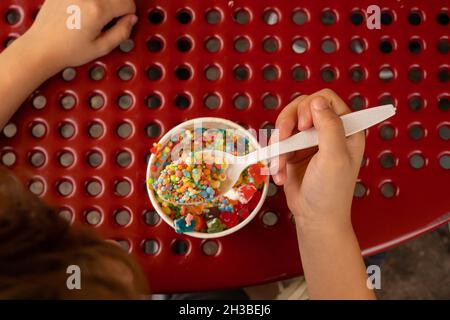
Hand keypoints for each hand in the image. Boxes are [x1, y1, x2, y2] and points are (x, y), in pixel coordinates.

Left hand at [23, 0, 136, 71]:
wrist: (42, 47)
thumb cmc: (70, 51)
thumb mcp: (101, 48)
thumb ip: (122, 32)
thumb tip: (132, 19)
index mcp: (98, 10)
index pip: (128, 3)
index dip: (128, 14)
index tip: (121, 23)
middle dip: (117, 5)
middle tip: (108, 20)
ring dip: (104, 3)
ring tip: (94, 16)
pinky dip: (89, 2)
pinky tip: (81, 12)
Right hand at [271, 89, 364, 228]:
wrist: (314, 217)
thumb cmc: (331, 191)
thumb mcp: (334, 157)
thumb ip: (329, 127)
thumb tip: (317, 101)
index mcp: (347, 129)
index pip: (327, 99)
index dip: (311, 106)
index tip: (305, 125)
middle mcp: (328, 131)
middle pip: (302, 106)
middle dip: (288, 123)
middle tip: (283, 139)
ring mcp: (309, 140)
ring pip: (286, 123)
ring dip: (279, 144)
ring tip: (280, 165)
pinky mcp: (294, 151)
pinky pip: (278, 142)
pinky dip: (276, 158)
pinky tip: (281, 175)